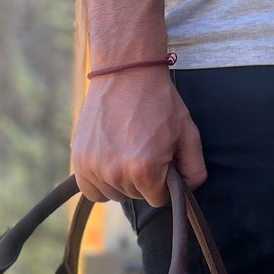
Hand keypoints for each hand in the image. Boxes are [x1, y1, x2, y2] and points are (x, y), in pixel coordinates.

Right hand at [71, 65, 206, 205]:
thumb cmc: (159, 102)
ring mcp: (95, 169)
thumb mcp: (188, 133)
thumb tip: (188, 191)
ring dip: (122, 181)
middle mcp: (117, 174)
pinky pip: (91, 191)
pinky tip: (109, 162)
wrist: (125, 73)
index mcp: (145, 170)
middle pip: (135, 197)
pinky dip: (100, 183)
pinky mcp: (79, 162)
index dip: (164, 183)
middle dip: (144, 180)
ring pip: (114, 195)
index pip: (158, 200)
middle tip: (145, 149)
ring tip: (126, 151)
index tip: (163, 163)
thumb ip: (194, 170)